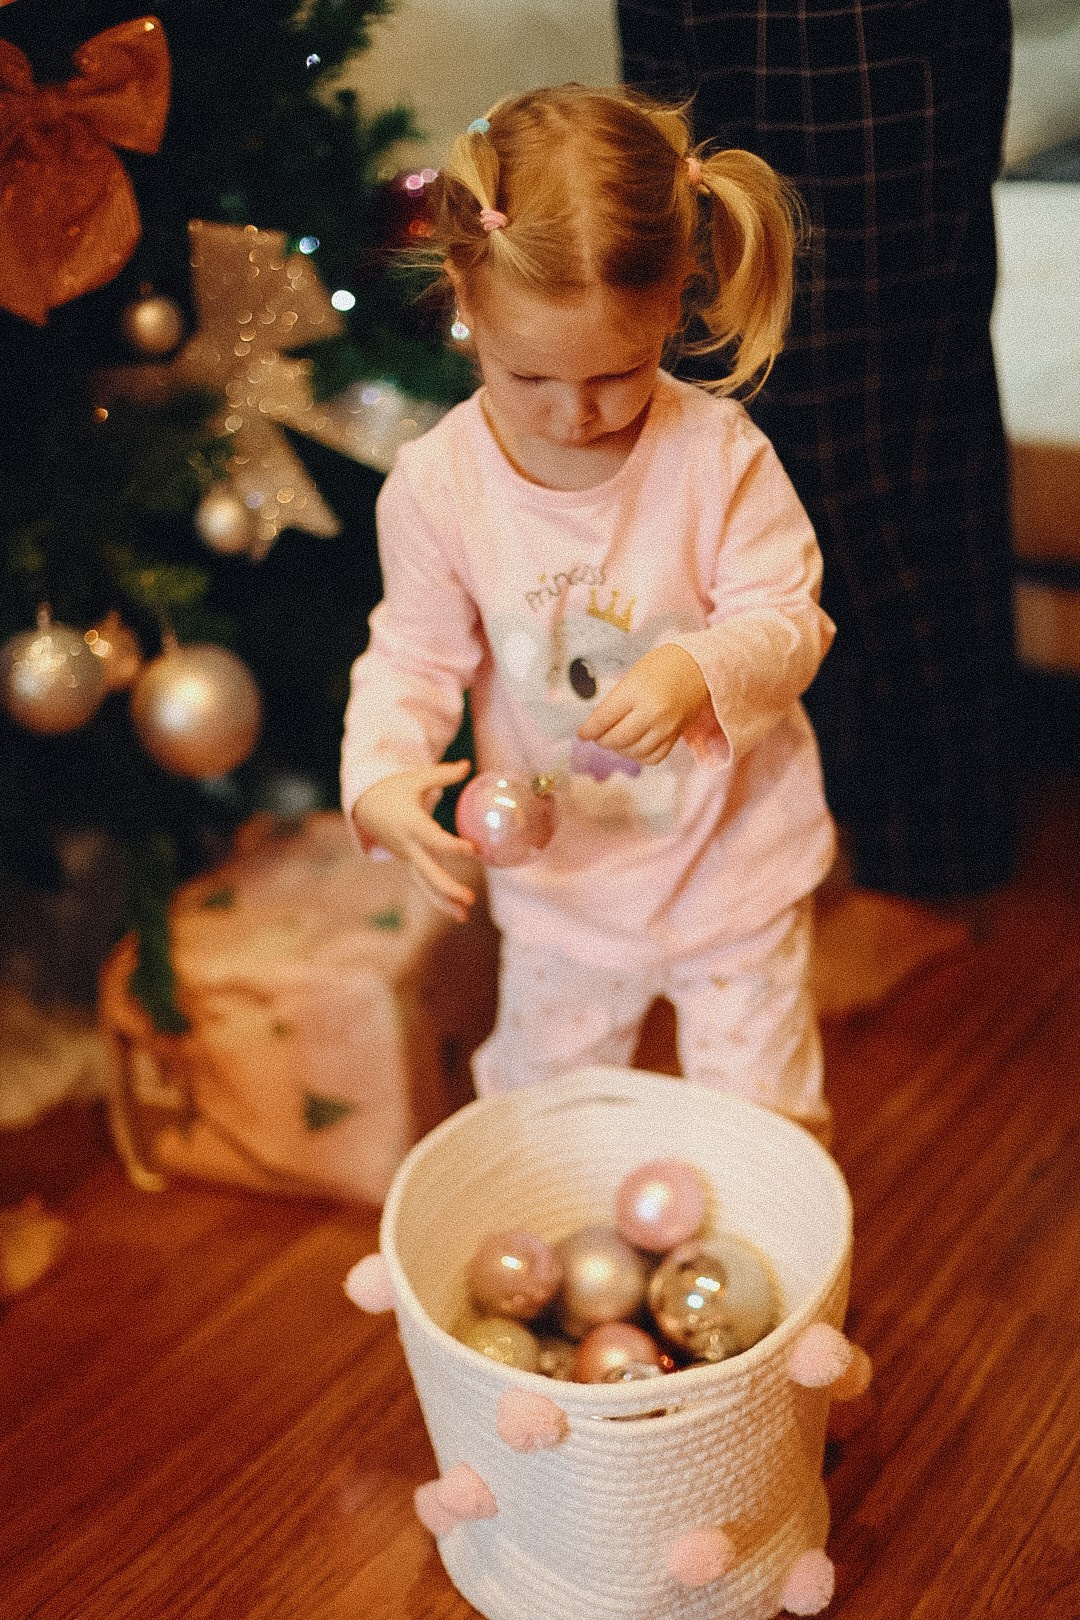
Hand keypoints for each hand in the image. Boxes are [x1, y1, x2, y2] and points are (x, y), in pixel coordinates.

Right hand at [351, 758, 476, 922]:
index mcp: (411, 824)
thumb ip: (443, 775)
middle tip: (470, 898)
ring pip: (425, 884)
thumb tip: (468, 765)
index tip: (471, 849)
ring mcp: (408, 857)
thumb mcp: (416, 779)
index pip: (433, 839)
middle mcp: (409, 845)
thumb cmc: (394, 789)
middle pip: (429, 872)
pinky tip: (456, 910)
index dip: (452, 845)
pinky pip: (424, 882)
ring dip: (444, 902)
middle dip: (449, 887)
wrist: (365, 806)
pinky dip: (438, 897)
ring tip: (464, 917)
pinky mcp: (410, 861)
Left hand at [575, 644, 709, 764]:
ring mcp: (665, 727)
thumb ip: (616, 701)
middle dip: (603, 740)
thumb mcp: (633, 676)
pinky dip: (640, 756)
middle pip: (617, 739)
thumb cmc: (664, 665)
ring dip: (620, 750)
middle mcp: (651, 712)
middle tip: (599, 736)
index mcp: (636, 692)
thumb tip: (598, 725)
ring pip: (634, 752)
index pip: (603, 719)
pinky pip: (654, 757)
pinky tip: (636, 746)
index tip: (582, 734)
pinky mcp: (676, 736)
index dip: (589, 730)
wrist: (699, 667)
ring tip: (617, 740)